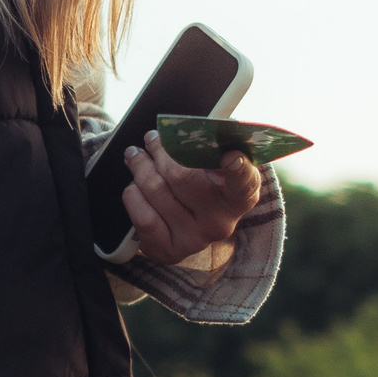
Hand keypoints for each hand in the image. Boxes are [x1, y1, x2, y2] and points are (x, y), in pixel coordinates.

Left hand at [123, 137, 261, 267]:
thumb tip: (204, 125)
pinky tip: (134, 187)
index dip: (238, 169)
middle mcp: (221, 222)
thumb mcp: (214, 169)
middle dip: (161, 152)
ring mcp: (195, 240)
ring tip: (136, 155)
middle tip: (152, 138)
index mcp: (239, 197)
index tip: (230, 155)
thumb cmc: (201, 187)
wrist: (188, 227)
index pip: (244, 183)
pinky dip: (133, 195)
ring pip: (157, 192)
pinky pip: (143, 217)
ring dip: (141, 167)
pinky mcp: (169, 251)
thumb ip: (211, 148)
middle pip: (183, 178)